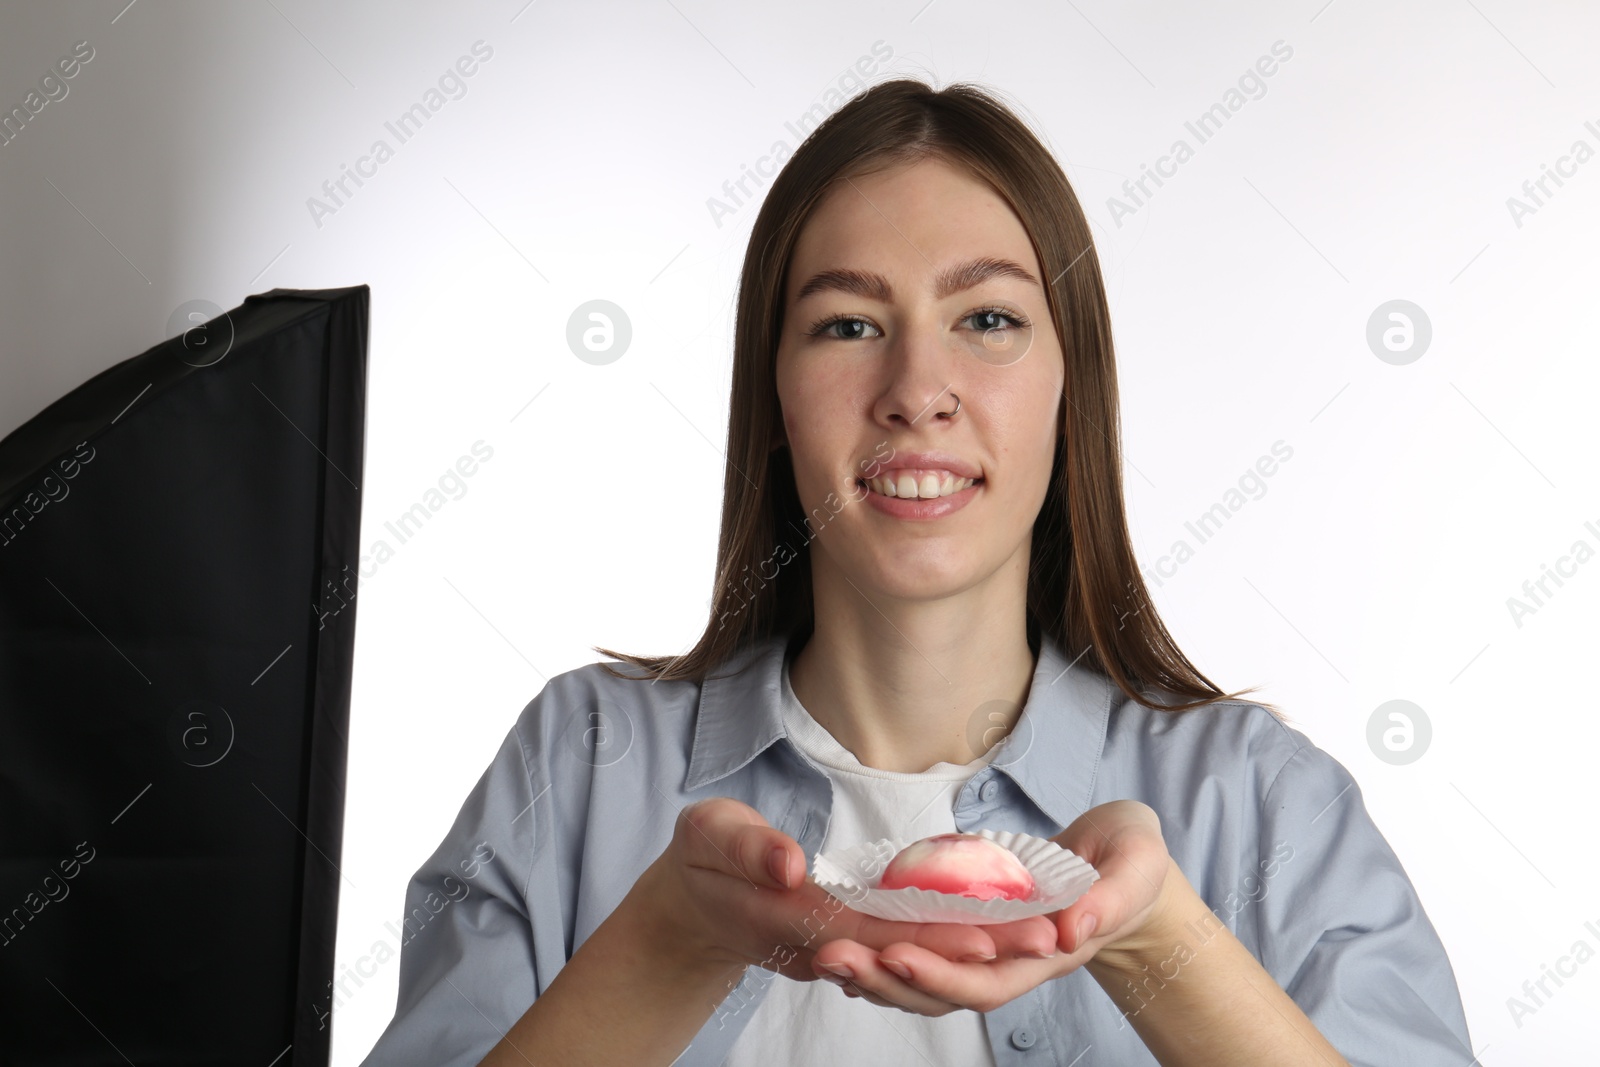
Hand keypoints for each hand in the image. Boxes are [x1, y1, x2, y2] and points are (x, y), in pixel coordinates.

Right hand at [630, 798, 1061, 986]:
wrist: (694, 896)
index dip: (930, 936)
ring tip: (1042, 932)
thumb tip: (791, 866)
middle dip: (979, 947)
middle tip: (1047, 937)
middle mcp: (824, 944)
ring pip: (917, 951)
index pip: (872, 934)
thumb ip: (746, 849)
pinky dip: (955, 933)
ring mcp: (840, 945)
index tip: (988, 936)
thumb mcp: (707, 836)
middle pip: (910, 950)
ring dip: (978, 945)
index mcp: (791, 920)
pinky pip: (909, 939)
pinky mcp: (853, 935)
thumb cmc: (700, 857)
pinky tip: (1001, 918)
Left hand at [809, 800, 1175, 1013]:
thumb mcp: (1136, 866)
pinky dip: (880, 950)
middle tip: (829, 957)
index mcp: (1046, 952)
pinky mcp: (969, 923)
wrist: (1125, 865)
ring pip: (923, 976)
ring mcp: (986, 945)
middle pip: (940, 989)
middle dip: (885, 979)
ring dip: (872, 971)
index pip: (986, 980)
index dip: (940, 975)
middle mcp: (1008, 960)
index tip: (895, 955)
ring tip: (821, 955)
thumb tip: (1073, 928)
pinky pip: (921, 947)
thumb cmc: (1132, 862)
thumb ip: (1110, 898)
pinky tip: (842, 941)